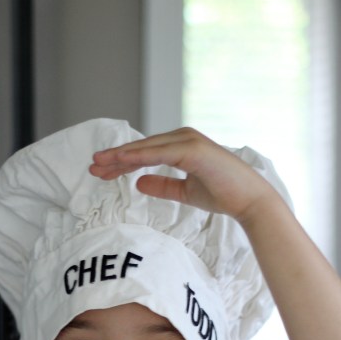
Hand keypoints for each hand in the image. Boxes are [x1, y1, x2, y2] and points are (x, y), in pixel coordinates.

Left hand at [89, 126, 275, 221]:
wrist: (248, 201)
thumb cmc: (222, 195)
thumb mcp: (185, 192)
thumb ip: (163, 186)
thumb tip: (139, 183)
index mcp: (181, 147)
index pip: (145, 154)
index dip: (122, 162)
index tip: (102, 171)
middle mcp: (183, 138)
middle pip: (141, 148)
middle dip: (116, 158)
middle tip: (92, 166)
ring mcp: (188, 141)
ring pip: (146, 148)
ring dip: (122, 155)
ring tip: (100, 164)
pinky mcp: (192, 149)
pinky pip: (159, 153)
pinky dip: (139, 156)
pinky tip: (122, 162)